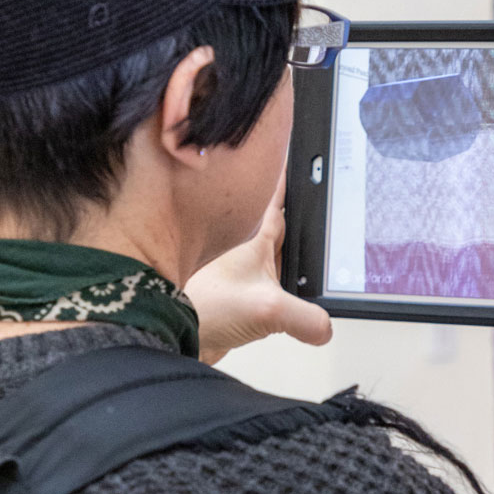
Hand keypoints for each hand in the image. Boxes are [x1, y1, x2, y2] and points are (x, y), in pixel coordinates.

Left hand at [185, 172, 332, 365]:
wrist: (168, 332)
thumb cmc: (200, 303)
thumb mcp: (266, 308)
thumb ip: (305, 317)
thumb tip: (325, 326)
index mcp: (254, 235)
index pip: (278, 196)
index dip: (290, 178)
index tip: (303, 161)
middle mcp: (248, 248)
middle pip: (284, 224)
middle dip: (301, 217)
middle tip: (320, 205)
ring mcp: (244, 272)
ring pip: (277, 255)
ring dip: (292, 257)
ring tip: (315, 256)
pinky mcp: (240, 296)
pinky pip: (271, 285)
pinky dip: (283, 287)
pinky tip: (294, 297)